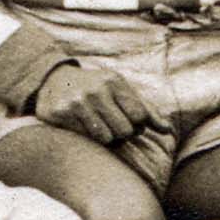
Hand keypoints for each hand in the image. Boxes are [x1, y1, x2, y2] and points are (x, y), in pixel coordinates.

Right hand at [30, 58, 154, 147]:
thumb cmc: (95, 89)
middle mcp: (96, 90)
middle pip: (125, 131)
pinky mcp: (60, 114)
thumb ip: (146, 111)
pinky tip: (81, 127)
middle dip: (122, 134)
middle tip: (112, 127)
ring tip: (98, 128)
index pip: (140, 117)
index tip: (128, 121)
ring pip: (106, 139)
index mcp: (114, 81)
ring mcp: (76, 102)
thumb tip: (167, 130)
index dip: (137, 125)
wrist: (52, 80)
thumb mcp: (120, 92)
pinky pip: (84, 139)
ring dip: (105, 139)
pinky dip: (87, 138)